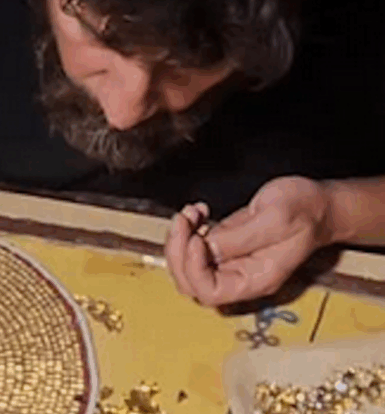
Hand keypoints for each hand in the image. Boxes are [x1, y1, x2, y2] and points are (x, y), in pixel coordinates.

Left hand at [165, 176, 331, 305]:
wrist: (317, 202)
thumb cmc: (305, 210)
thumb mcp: (275, 219)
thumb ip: (238, 238)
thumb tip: (205, 249)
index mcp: (256, 280)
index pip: (210, 292)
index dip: (193, 268)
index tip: (196, 238)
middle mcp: (239, 276)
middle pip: (191, 283)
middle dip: (178, 252)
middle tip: (184, 219)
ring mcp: (229, 261)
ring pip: (186, 266)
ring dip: (179, 238)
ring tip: (191, 211)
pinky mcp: (223, 245)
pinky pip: (192, 248)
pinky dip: (187, 230)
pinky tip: (198, 210)